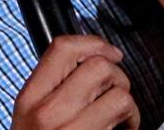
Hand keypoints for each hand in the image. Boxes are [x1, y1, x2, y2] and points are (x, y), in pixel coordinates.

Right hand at [12, 35, 139, 129]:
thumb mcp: (33, 115)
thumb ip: (54, 87)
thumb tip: (92, 55)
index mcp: (30, 99)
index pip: (62, 48)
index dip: (93, 43)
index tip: (109, 53)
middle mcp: (48, 114)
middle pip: (99, 67)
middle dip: (118, 77)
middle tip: (115, 93)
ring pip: (120, 94)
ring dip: (129, 105)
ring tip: (122, 119)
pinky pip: (127, 122)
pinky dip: (133, 124)